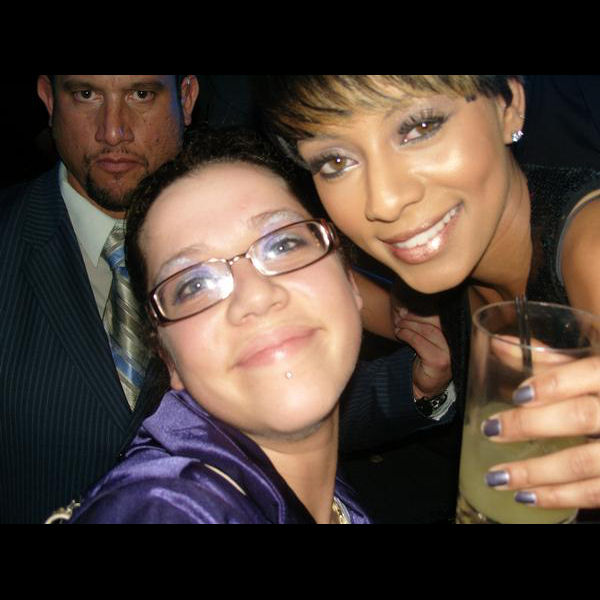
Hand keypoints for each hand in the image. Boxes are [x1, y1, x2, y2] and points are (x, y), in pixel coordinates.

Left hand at [392, 303, 451, 397]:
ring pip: (427, 331)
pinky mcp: (438, 361)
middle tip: (400, 317)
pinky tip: (400, 334)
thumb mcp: (426, 341)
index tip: (406, 309)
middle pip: (434, 322)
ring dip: (409, 326)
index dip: (421, 311)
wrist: (425, 388)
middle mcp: (454, 344)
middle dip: (414, 317)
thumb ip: (422, 327)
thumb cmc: (424, 361)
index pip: (439, 317)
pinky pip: (420, 343)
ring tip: (398, 326)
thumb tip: (405, 309)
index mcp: (452, 336)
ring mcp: (448, 353)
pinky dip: (408, 335)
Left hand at [482, 355, 599, 508]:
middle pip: (582, 416)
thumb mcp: (593, 368)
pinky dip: (559, 497)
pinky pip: (596, 492)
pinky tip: (527, 496)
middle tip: (491, 429)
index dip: (556, 383)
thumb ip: (549, 359)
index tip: (519, 394)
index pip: (593, 372)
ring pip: (586, 463)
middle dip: (531, 424)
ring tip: (496, 476)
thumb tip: (497, 344)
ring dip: (536, 473)